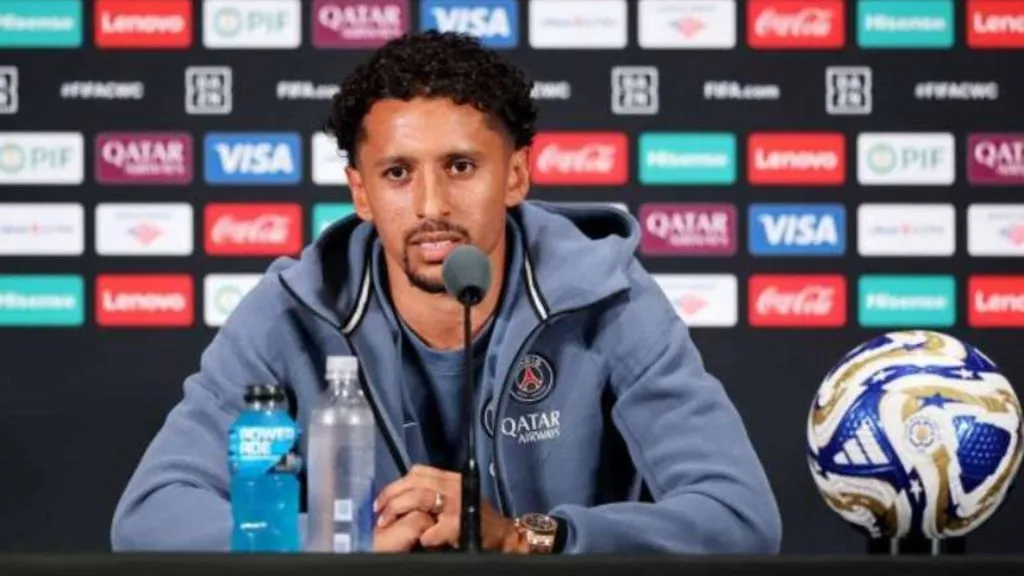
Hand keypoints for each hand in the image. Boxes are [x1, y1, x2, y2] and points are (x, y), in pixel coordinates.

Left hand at [374, 465, 526, 551]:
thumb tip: (405, 495)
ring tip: (390, 526)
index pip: (418, 472)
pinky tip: (422, 539)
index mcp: (450, 478)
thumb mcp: (457, 496)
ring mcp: (458, 503)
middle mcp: (454, 485)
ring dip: (401, 511)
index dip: (396, 484)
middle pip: (414, 482)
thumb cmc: (478, 518)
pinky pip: (438, 525)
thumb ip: (436, 492)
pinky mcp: (462, 522)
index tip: (382, 499)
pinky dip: (427, 532)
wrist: (504, 534)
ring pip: (421, 498)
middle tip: (380, 513)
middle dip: (392, 497)